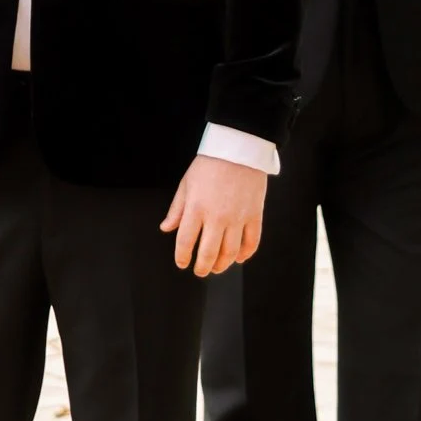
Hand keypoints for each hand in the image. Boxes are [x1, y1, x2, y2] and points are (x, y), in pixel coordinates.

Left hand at [162, 157, 268, 274]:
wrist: (238, 148)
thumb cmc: (210, 163)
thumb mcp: (186, 183)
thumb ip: (177, 209)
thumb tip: (166, 228)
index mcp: (196, 208)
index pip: (185, 242)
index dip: (182, 257)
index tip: (182, 263)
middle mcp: (217, 217)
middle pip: (208, 253)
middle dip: (202, 267)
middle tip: (200, 271)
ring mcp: (237, 218)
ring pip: (230, 253)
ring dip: (222, 265)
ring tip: (217, 267)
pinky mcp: (254, 215)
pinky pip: (251, 242)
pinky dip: (245, 255)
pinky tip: (238, 258)